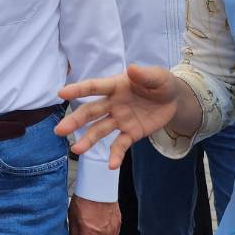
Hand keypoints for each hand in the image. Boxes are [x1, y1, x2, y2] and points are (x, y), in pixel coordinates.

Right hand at [55, 64, 179, 166]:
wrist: (174, 100)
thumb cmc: (161, 83)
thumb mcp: (158, 77)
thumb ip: (145, 75)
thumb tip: (132, 69)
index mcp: (116, 86)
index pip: (94, 87)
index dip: (78, 89)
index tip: (61, 93)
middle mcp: (113, 103)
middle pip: (91, 112)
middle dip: (75, 120)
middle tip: (60, 130)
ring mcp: (120, 119)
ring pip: (100, 130)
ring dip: (88, 140)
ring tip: (76, 150)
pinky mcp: (130, 133)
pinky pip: (120, 145)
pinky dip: (115, 155)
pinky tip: (111, 165)